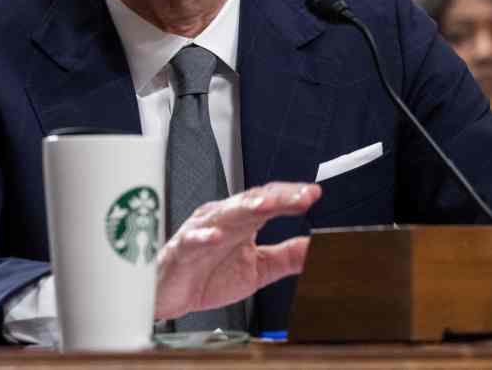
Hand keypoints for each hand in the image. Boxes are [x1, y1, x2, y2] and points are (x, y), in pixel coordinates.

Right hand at [154, 181, 320, 320]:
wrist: (172, 296)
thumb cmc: (209, 276)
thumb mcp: (259, 270)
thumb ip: (288, 257)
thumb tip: (319, 247)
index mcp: (242, 222)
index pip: (269, 201)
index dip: (291, 197)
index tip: (314, 194)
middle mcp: (223, 220)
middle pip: (252, 202)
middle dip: (277, 199)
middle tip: (301, 196)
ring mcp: (201, 231)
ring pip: (224, 214)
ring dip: (245, 208)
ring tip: (266, 205)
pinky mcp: (181, 249)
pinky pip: (192, 240)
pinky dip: (203, 237)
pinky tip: (216, 236)